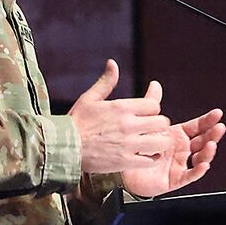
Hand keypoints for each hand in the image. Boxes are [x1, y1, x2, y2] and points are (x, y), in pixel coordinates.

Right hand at [69, 59, 178, 174]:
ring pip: (161, 142)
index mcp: (121, 107)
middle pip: (161, 123)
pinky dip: (153, 159)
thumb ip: (106, 81)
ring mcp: (128, 144)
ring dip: (160, 142)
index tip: (147, 114)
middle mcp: (128, 124)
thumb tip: (113, 63)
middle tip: (153, 129)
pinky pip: (151, 161)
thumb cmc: (76, 121)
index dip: (153, 109)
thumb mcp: (90, 98)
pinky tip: (147, 157)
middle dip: (159, 126)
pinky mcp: (125, 161)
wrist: (64, 147)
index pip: (154, 105)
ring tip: (153, 144)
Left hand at [121, 105, 225, 197]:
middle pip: (203, 141)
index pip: (197, 126)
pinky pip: (190, 175)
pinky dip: (198, 171)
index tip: (218, 113)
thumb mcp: (146, 123)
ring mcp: (181, 164)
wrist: (125, 170)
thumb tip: (155, 83)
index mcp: (178, 135)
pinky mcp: (176, 179)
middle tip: (220, 127)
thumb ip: (152, 104)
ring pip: (200, 158)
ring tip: (211, 144)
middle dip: (213, 134)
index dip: (208, 120)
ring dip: (208, 152)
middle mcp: (183, 149)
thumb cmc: (138, 146)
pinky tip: (204, 165)